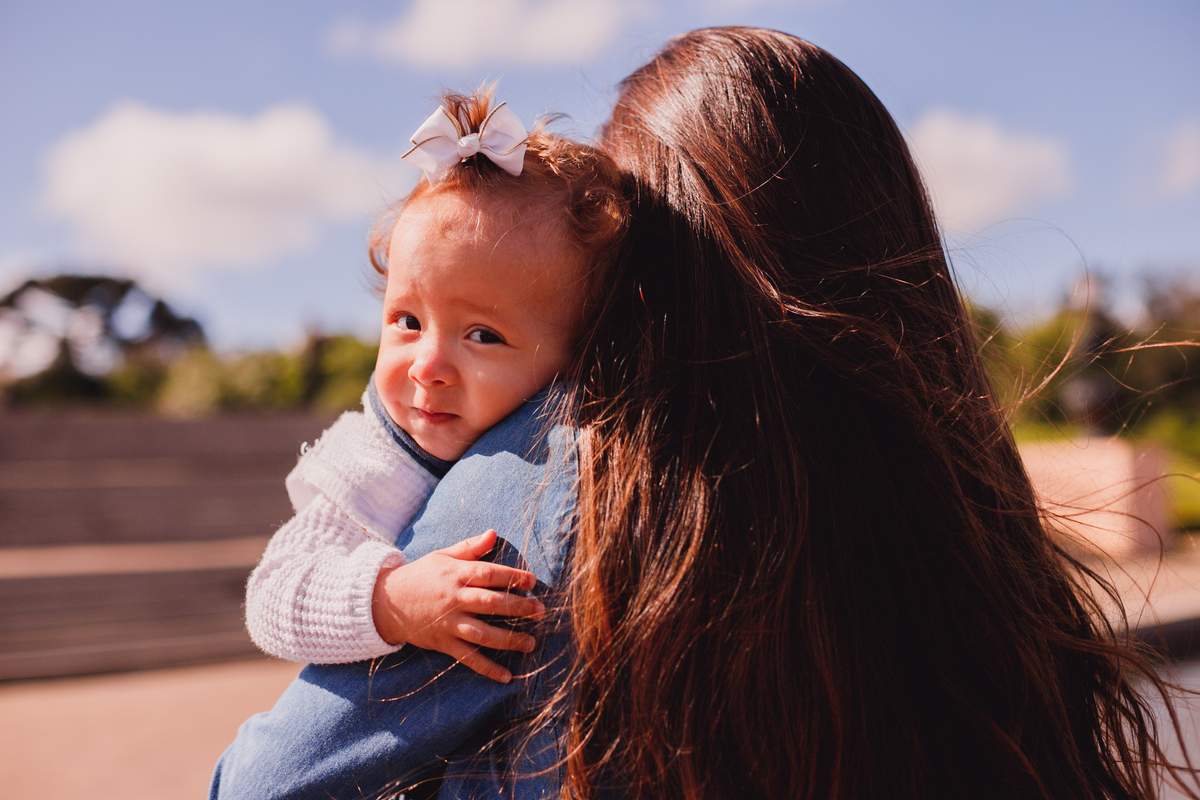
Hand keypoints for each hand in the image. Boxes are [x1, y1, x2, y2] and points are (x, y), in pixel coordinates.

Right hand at [371, 529, 543, 682]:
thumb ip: (470, 548)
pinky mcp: (444, 643)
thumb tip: (493, 533)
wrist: (386, 602)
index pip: (489, 574)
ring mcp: (449, 623)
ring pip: (483, 633)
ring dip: (509, 640)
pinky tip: (507, 676)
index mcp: (456, 575)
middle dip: (518, 607)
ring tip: (531, 642)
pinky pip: (469, 658)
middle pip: (490, 603)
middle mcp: (455, 599)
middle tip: (540, 611)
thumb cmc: (421, 575)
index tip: (533, 581)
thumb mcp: (442, 556)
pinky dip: (487, 668)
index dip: (512, 577)